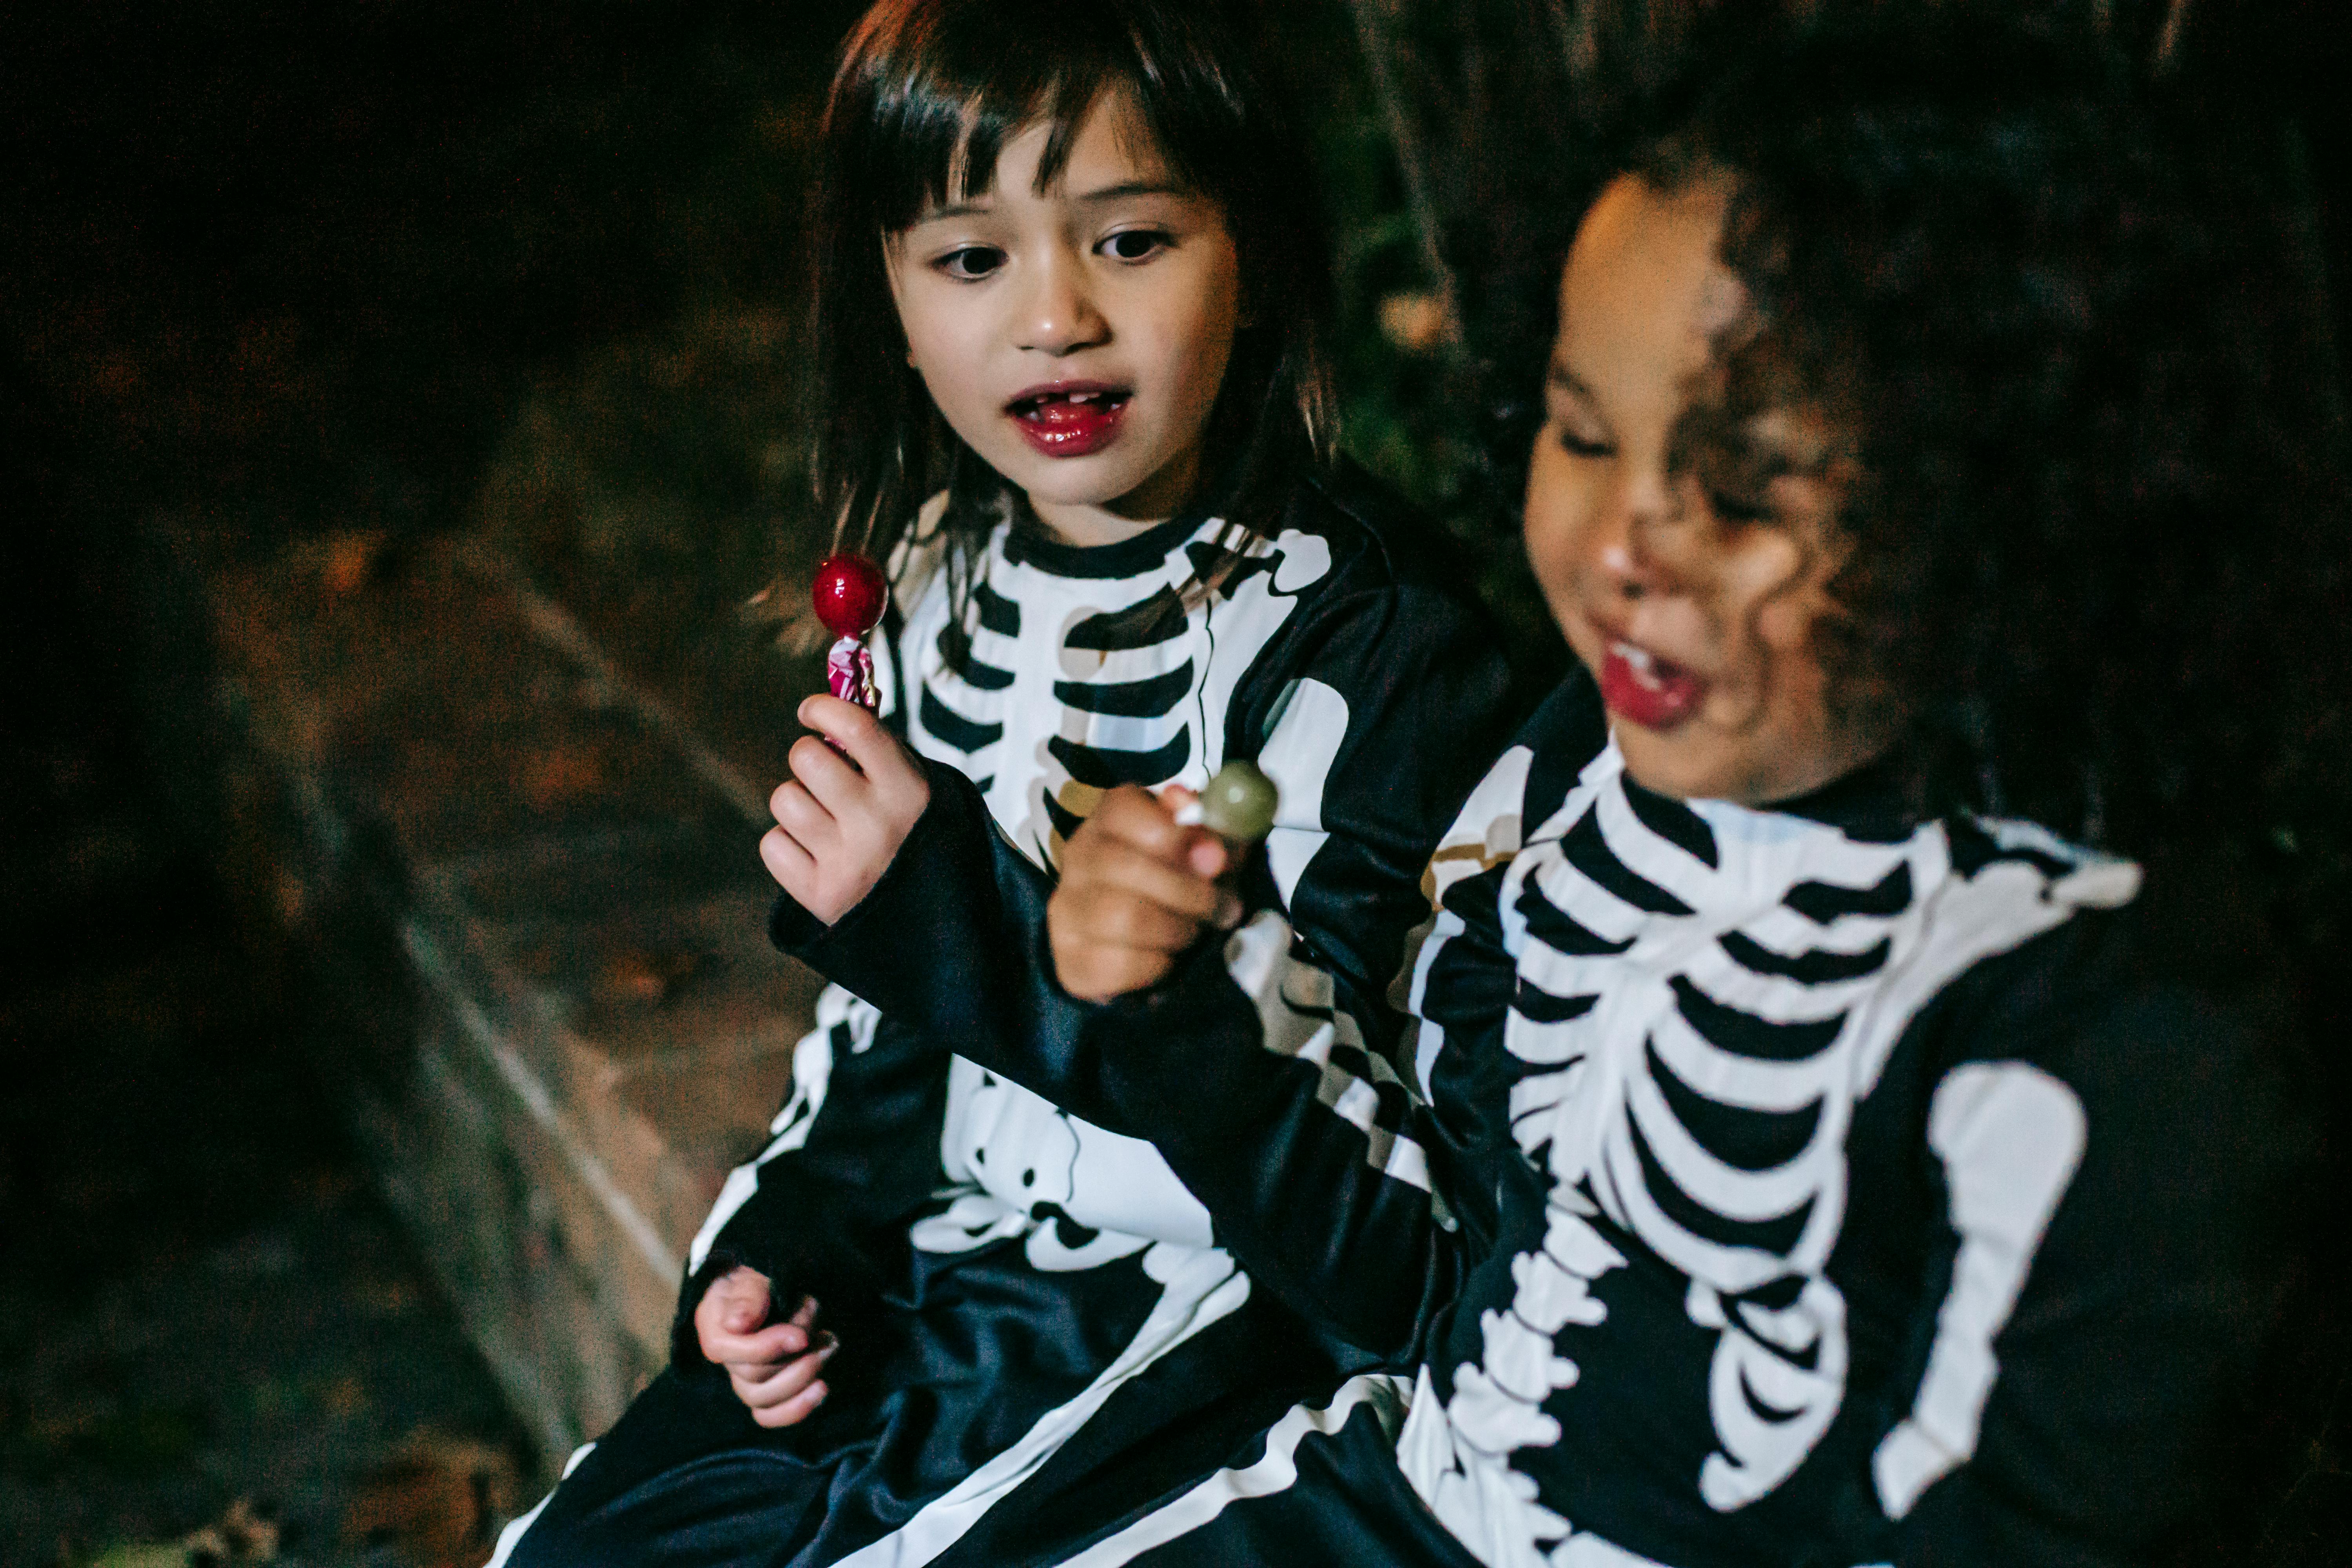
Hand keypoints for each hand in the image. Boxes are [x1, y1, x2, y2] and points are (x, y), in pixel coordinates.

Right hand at [693, 1265, 835, 1428]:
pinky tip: (820, 1390)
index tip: (801, 1336)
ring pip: (763, 1400)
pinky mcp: (765, 1393)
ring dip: (801, 1379)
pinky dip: (796, 1409)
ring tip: (827, 1351)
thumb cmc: (760, 1281)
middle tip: (824, 1338)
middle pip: (751, 1378)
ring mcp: (744, 1380)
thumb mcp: (753, 1278)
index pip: (728, 1352)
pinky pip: (769, 1416)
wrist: (770, 1288)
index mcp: (715, 1329)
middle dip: (793, 1358)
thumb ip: (748, 1297)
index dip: (767, 1347)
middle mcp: (726, 1361)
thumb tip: (738, 1324)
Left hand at [761, 694, 930, 923]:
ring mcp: (847, 861)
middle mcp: (877, 824)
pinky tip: (814, 853)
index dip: (824, 707)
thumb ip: (884, 751)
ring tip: (823, 820)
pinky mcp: (820, 895)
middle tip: (823, 775)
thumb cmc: (918, 841)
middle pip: (806, 758)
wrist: (939, 926)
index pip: (857, 727)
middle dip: (808, 758)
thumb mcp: (921, 792)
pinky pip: (773, 844)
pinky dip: (786, 844)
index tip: (810, 710)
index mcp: (909, 791)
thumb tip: (845, 697)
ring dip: (797, 803)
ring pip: (784, 799)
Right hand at [1049, 785, 1244, 1001]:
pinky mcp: (1071, 958)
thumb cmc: (1176, 884)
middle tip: (1226, 909)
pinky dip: (1158, 966)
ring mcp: (1067, 908)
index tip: (1217, 861)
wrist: (1128, 945)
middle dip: (1193, 894)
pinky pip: (1120, 964)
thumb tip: (1207, 843)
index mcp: (1109, 819)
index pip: (1123, 807)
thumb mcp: (1203, 852)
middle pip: (1131, 867)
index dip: (1175, 834)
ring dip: (1178, 931)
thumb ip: (1210, 835)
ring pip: (1127, 918)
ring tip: (1195, 933)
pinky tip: (1167, 959)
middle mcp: (1080, 856)